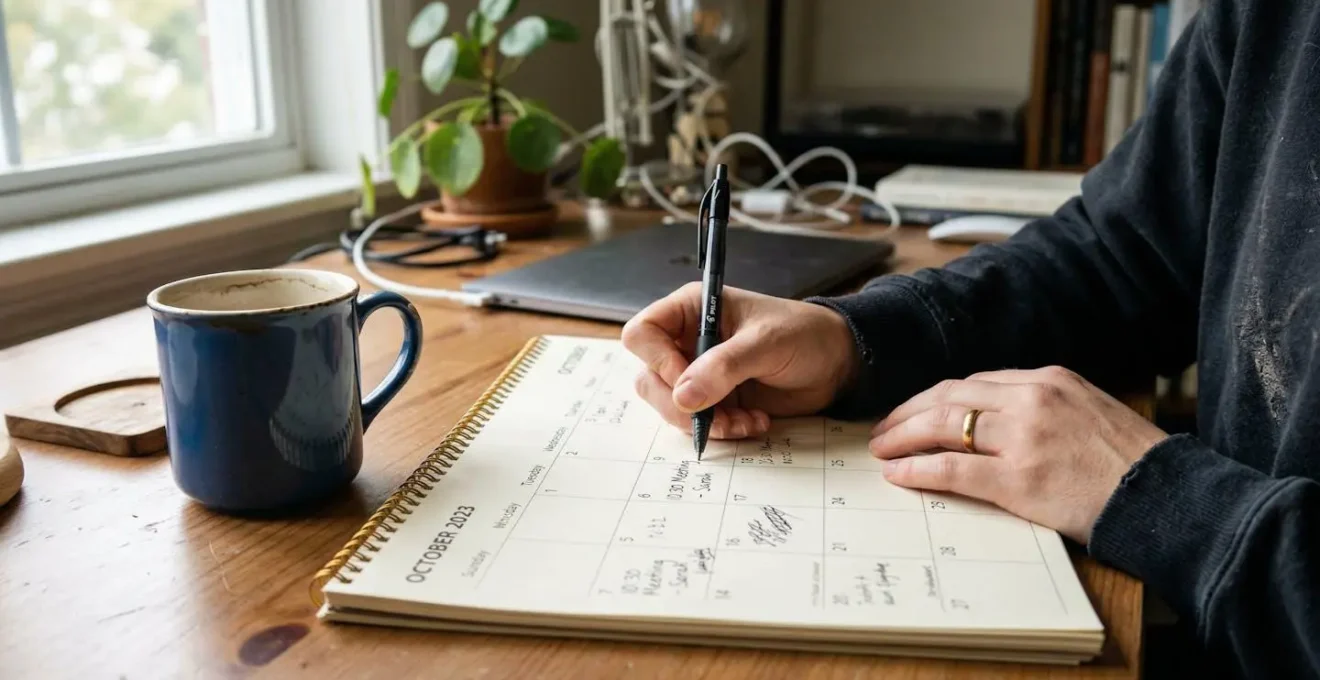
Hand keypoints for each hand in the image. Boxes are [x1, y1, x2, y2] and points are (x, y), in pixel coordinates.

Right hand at [622, 283, 857, 439]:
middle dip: (680, 404)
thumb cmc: (804, 335)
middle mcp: (687, 341)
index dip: (658, 361)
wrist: (836, 364)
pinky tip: (754, 422)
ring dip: (705, 422)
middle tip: (715, 416)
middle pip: (649, 377)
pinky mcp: (714, 400)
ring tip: (744, 421)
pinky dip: (723, 430)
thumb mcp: (766, 343)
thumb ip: (724, 367)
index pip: (643, 334)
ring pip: (670, 405)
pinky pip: (698, 423)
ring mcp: (698, 373)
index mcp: (691, 310)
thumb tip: (683, 396)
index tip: (688, 382)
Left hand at [869, 366, 1167, 542]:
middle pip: (949, 397)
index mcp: (1049, 379)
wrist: (1166, 496)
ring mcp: (1024, 436)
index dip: (936, 398)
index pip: (974, 382)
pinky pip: (953, 470)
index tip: (915, 410)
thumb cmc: (1131, 462)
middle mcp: (1032, 398)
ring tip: (882, 449)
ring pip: (943, 426)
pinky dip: (919, 470)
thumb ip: (1043, 407)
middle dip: (909, 412)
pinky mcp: (1020, 478)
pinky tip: (899, 474)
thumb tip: (996, 420)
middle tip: (883, 429)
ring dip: (903, 437)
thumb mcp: (1089, 410)